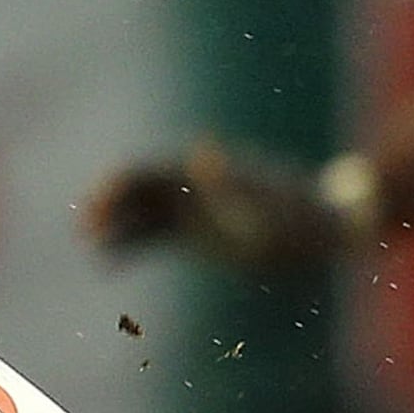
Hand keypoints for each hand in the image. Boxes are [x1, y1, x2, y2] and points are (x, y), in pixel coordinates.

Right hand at [81, 140, 353, 270]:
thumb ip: (229, 184)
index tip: (98, 210)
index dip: (117, 187)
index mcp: (203, 173)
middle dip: (108, 205)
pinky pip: (153, 237)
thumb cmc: (298, 221)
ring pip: (140, 213)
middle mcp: (192, 186)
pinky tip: (107, 264)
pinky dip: (129, 247)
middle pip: (136, 189)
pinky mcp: (196, 234)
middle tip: (86, 232)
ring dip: (114, 227)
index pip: (148, 171)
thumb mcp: (267, 206)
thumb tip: (200, 148)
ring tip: (92, 249)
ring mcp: (193, 210)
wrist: (327, 231)